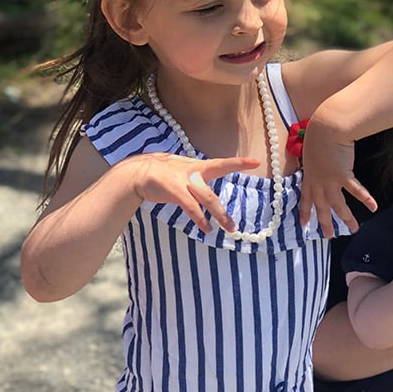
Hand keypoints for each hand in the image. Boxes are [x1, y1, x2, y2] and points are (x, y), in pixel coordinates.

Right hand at [132, 153, 259, 233]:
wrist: (136, 172)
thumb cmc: (160, 171)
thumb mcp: (181, 169)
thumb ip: (195, 175)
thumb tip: (205, 183)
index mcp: (197, 166)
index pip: (222, 164)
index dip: (239, 162)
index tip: (256, 162)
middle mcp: (194, 173)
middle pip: (215, 190)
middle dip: (227, 206)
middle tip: (240, 219)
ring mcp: (184, 181)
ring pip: (208, 199)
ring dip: (220, 215)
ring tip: (231, 229)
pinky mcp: (174, 191)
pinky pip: (191, 207)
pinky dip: (200, 219)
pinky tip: (206, 229)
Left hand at [298, 130, 375, 236]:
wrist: (326, 128)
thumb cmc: (319, 132)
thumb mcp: (311, 147)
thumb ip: (315, 157)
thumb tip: (318, 156)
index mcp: (309, 175)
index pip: (305, 198)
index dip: (305, 212)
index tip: (303, 224)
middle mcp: (318, 182)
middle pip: (321, 207)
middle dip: (325, 223)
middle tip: (329, 236)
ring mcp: (330, 181)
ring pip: (338, 205)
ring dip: (346, 218)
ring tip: (354, 229)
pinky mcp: (343, 176)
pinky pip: (355, 191)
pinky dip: (365, 199)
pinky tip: (373, 207)